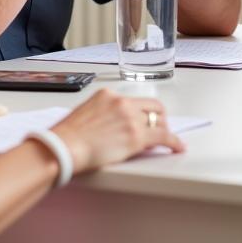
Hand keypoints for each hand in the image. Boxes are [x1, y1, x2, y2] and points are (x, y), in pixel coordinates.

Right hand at [50, 90, 183, 173]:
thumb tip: (110, 125)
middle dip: (159, 118)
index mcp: (108, 95)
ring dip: (164, 131)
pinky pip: (163, 137)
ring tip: (166, 141)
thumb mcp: (85, 113)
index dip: (143, 112)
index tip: (145, 120)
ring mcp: (131, 118)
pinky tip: (178, 147)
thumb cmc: (67, 136)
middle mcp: (122, 102)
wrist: (63, 147)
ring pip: (159, 121)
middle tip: (160, 129)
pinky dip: (174, 142)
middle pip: (152, 107)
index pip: (135, 101)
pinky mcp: (137, 137)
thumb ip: (102, 114)